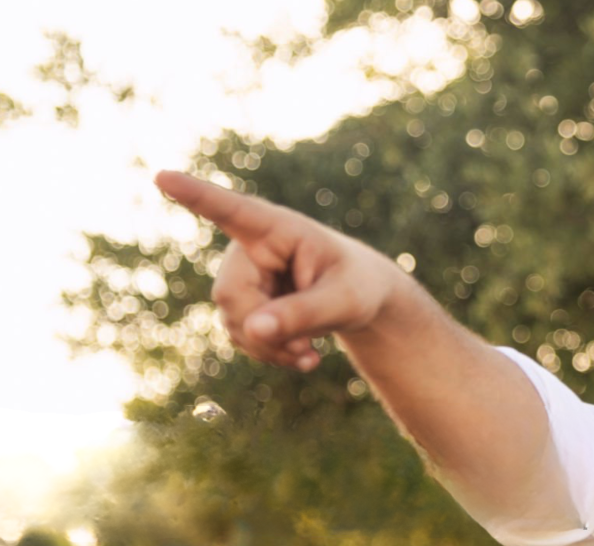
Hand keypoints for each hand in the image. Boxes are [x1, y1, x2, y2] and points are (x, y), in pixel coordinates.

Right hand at [155, 171, 409, 370]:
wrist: (358, 297)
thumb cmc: (357, 285)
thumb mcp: (345, 301)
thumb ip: (303, 313)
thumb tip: (251, 330)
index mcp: (278, 228)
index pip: (232, 210)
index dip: (196, 195)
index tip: (162, 176)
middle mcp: (250, 248)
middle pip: (231, 294)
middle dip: (265, 329)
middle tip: (307, 348)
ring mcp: (241, 277)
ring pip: (233, 321)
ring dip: (270, 347)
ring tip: (309, 352)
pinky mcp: (241, 304)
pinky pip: (242, 336)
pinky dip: (270, 352)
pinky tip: (302, 356)